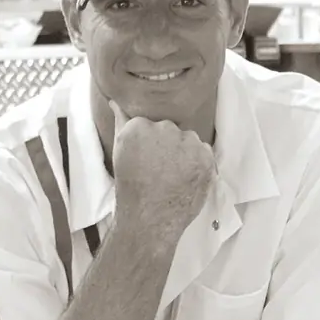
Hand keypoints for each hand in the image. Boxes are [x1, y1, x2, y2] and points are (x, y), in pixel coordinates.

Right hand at [109, 101, 215, 243]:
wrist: (149, 219)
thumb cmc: (130, 188)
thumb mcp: (119, 152)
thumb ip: (121, 121)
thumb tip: (114, 99)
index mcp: (139, 126)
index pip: (150, 125)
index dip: (149, 145)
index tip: (144, 162)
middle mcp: (164, 128)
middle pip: (171, 131)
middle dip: (167, 147)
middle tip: (158, 171)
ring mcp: (187, 142)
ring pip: (189, 140)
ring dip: (184, 155)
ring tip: (172, 177)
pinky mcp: (205, 156)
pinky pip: (204, 153)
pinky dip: (197, 164)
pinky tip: (185, 180)